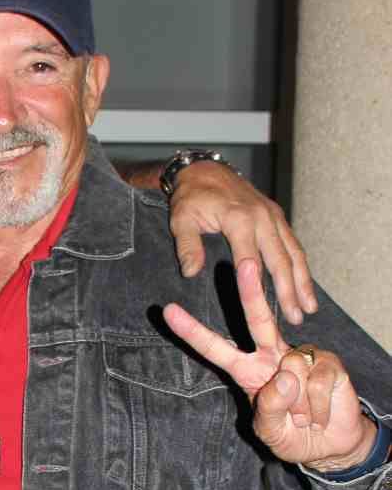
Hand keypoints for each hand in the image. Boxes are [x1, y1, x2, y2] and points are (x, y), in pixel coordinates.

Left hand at [163, 258, 376, 470]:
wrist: (330, 444)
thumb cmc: (291, 435)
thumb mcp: (269, 431)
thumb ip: (270, 409)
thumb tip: (285, 375)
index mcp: (247, 370)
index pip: (215, 348)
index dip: (192, 331)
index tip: (168, 310)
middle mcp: (273, 355)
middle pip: (259, 319)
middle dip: (251, 291)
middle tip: (244, 263)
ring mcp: (302, 356)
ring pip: (292, 369)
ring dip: (298, 407)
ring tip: (304, 420)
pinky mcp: (328, 362)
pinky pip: (315, 383)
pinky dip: (316, 409)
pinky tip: (320, 416)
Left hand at [168, 161, 316, 325]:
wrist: (206, 171)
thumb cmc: (192, 198)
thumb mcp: (181, 219)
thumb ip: (186, 246)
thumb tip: (190, 273)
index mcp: (238, 218)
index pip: (250, 259)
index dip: (257, 285)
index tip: (264, 309)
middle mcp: (262, 217)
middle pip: (280, 259)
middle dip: (290, 290)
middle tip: (296, 318)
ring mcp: (273, 216)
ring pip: (294, 252)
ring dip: (303, 281)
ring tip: (309, 307)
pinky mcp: (277, 217)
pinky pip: (293, 244)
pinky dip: (301, 266)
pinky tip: (306, 286)